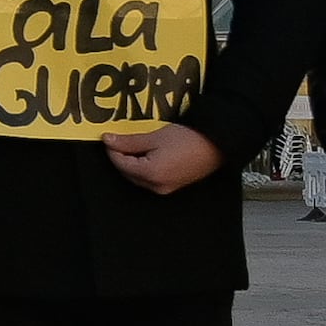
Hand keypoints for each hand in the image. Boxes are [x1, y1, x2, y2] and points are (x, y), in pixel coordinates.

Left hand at [102, 123, 220, 194]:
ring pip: (138, 177)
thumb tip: (108, 141)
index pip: (121, 164)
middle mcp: (156, 187)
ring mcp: (165, 189)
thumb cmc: (188, 139)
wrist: (217, 145)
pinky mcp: (172, 186)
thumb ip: (129, 141)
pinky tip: (146, 154)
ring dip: (131, 163)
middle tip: (118, 140)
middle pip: (127, 173)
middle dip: (120, 157)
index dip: (112, 150)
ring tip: (133, 145)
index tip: (108, 137)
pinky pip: (149, 179)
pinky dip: (143, 168)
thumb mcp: (155, 136)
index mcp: (150, 174)